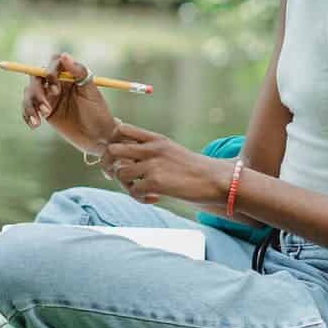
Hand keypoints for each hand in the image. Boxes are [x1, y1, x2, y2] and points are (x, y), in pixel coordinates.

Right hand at [21, 51, 115, 147]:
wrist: (97, 137)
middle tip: (47, 110)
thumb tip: (64, 55)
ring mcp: (48, 97)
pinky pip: (27, 108)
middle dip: (38, 92)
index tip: (55, 90)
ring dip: (30, 105)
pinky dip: (27, 115)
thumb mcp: (91, 92)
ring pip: (29, 92)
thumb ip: (79, 72)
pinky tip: (34, 125)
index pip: (53, 64)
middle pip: (36, 78)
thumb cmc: (98, 112)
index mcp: (69, 75)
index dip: (50, 73)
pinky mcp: (43, 111)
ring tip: (41, 120)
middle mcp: (56, 83)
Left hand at [101, 123, 227, 206]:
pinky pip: (133, 191)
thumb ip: (150, 150)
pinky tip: (154, 198)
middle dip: (111, 165)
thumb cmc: (194, 169)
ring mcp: (153, 165)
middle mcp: (151, 148)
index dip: (114, 143)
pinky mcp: (156, 182)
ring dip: (126, 185)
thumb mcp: (171, 150)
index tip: (122, 158)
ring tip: (141, 190)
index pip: (121, 129)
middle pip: (112, 150)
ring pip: (119, 172)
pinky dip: (140, 198)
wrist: (215, 179)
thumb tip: (126, 159)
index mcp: (155, 138)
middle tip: (124, 177)